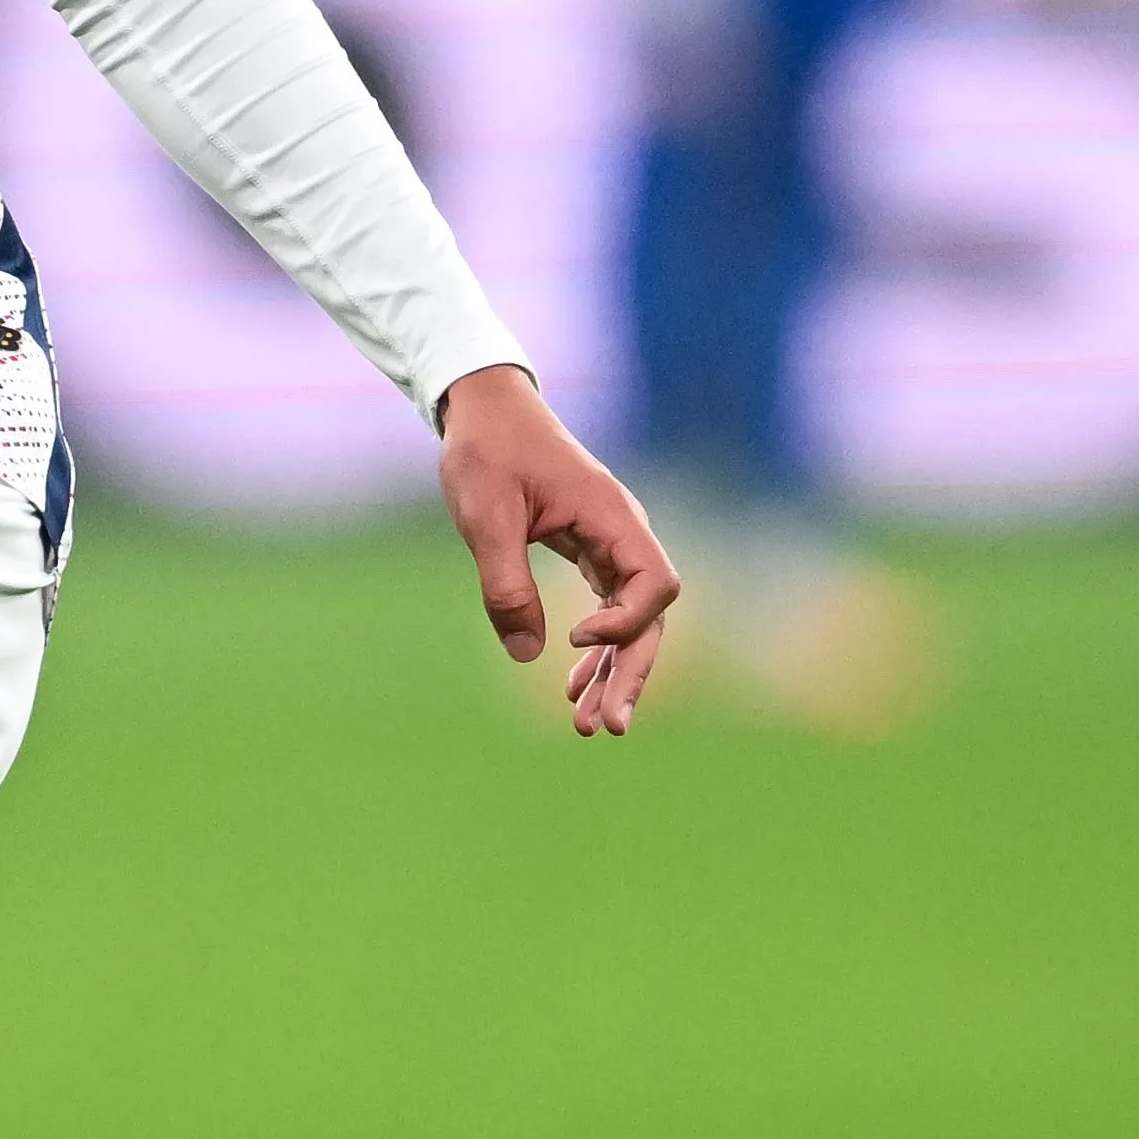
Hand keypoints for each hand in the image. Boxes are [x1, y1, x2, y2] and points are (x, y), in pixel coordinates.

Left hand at [433, 366, 676, 737]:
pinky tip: (572, 685)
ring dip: (613, 673)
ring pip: (630, 621)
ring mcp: (610, 545)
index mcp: (613, 517)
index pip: (655, 585)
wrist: (483, 411)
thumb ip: (506, 584)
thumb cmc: (486, 452)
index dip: (626, 623)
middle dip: (630, 674)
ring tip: (586, 725)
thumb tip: (528, 654)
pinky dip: (595, 650)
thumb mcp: (486, 517)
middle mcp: (623, 534)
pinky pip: (607, 609)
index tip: (573, 639)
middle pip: (650, 618)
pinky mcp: (589, 552)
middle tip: (604, 727)